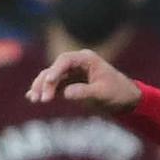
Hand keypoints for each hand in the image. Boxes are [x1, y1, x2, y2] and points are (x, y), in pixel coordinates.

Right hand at [26, 50, 140, 113]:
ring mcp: (72, 72)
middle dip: (45, 83)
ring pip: (52, 77)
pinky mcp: (70, 83)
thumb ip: (85, 92)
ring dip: (42, 87)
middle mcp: (77, 63)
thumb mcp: (103, 94)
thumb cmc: (118, 93)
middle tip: (41, 99)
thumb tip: (66, 93)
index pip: (65, 60)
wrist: (127, 100)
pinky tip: (32, 98)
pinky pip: (54, 85)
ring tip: (33, 100)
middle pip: (55, 69)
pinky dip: (45, 91)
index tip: (48, 81)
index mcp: (87, 59)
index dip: (54, 70)